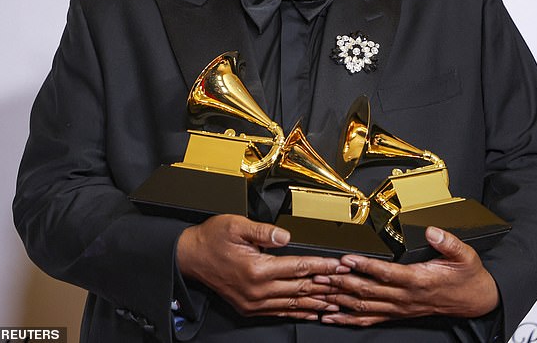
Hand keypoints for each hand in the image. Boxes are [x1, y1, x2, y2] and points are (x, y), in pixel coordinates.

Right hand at [176, 214, 348, 320]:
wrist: (190, 256)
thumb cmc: (212, 238)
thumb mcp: (237, 225)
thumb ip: (264, 232)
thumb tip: (286, 237)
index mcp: (256, 269)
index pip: (298, 267)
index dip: (321, 266)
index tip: (338, 265)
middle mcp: (257, 290)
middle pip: (300, 288)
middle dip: (326, 285)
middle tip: (346, 283)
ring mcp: (253, 302)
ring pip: (292, 303)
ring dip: (316, 302)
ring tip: (337, 301)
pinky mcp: (249, 307)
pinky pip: (279, 311)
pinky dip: (297, 311)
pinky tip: (310, 311)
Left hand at [313, 226, 499, 325]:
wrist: (475, 300)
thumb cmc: (467, 277)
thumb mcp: (465, 255)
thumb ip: (448, 242)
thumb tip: (432, 231)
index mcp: (419, 280)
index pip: (387, 273)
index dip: (365, 266)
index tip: (347, 259)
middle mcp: (406, 297)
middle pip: (368, 291)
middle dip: (342, 282)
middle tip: (321, 274)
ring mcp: (400, 308)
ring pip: (365, 306)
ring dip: (340, 299)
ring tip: (319, 291)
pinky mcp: (397, 313)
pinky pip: (370, 319)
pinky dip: (348, 319)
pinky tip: (331, 317)